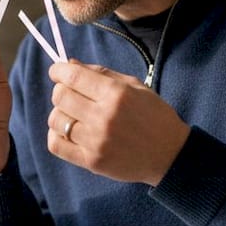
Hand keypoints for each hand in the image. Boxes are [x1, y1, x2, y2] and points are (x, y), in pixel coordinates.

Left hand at [46, 61, 190, 184]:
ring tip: (73, 115)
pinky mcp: (92, 161)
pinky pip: (56, 145)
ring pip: (55, 120)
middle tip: (71, 93)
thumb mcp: (135, 86)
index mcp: (116, 94)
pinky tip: (69, 132)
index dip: (58, 70)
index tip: (57, 71)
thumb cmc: (154, 116)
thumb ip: (102, 73)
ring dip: (60, 113)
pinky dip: (56, 135)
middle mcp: (104, 117)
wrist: (170, 155)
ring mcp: (96, 141)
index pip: (73, 76)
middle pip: (60, 96)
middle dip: (61, 90)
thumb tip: (70, 64)